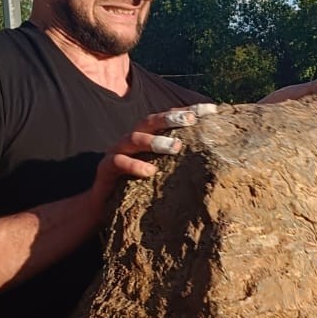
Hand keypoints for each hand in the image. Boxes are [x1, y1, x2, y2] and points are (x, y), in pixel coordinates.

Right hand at [93, 104, 217, 197]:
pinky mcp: (106, 169)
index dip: (188, 112)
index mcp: (147, 138)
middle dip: (171, 117)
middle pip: (150, 121)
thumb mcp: (161, 173)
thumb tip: (213, 162)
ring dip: (155, 140)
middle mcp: (132, 140)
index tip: (211, 109)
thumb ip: (178, 163)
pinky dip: (134, 165)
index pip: (168, 119)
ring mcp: (117, 152)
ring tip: (175, 147)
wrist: (102, 208)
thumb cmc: (137, 188)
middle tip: (191, 121)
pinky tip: (150, 171)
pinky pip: (119, 163)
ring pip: (134, 138)